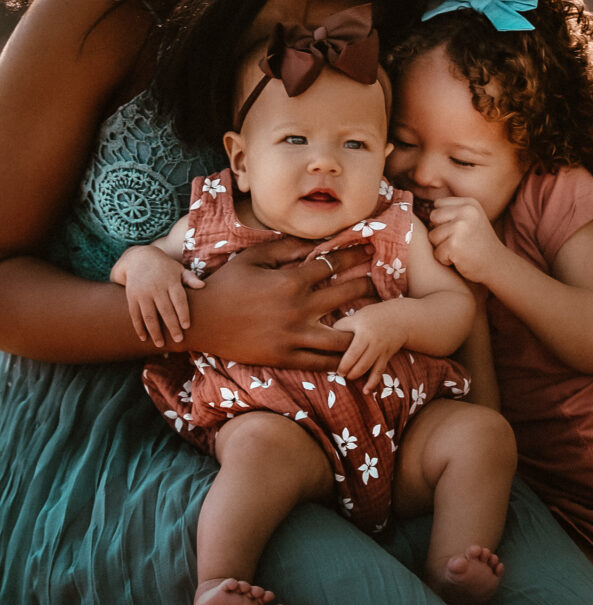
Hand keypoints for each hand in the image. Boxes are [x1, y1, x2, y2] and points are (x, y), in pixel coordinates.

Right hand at [110, 245, 204, 346]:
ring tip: (160, 344)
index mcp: (170, 281)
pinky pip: (135, 314)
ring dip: (155, 331)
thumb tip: (203, 285)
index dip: (183, 313)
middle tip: (179, 340)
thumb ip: (190, 278)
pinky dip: (139, 327)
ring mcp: (143, 293)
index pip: (179, 300)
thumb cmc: (164, 267)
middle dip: (172, 327)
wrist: (138, 258)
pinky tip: (144, 338)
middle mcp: (156, 287)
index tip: (187, 326)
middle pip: (165, 310)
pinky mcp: (132, 297)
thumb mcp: (178, 269)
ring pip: (149, 315)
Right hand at [186, 237, 373, 367]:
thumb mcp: (253, 258)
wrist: (202, 321)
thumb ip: (285, 248)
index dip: (354, 257)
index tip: (369, 252)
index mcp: (290, 281)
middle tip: (378, 283)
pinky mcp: (285, 357)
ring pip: (341, 337)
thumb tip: (313, 241)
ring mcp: (293, 336)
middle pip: (346, 295)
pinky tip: (352, 355)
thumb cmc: (226, 284)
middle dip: (367, 286)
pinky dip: (339, 359)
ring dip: (360, 329)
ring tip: (372, 324)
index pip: (332, 265)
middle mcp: (298, 308)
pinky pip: (321, 362)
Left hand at [334, 303, 404, 392]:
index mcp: (364, 330)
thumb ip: (343, 326)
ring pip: (368, 367)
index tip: (335, 367)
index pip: (352, 350)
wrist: (401, 319)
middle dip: (348, 370)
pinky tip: (366, 391)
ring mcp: (381, 350)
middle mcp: (374, 342)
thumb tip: (324, 336)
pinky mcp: (386, 357)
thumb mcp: (357, 316)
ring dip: (357, 375)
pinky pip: (379, 372)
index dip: (343, 362)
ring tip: (349, 377)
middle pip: (360, 361)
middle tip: (340, 373)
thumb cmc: (373, 316)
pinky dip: (372, 383)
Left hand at [428, 198, 501, 282]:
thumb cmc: (478, 243)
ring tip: (460, 250)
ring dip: (442, 247)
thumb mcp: (471, 218)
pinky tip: (460, 259)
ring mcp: (460, 228)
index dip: (442, 220)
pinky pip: (437, 252)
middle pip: (433, 218)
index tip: (456, 230)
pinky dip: (445, 259)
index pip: (438, 205)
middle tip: (457, 241)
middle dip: (439, 232)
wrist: (496, 265)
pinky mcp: (455, 245)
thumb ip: (452, 211)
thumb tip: (418, 209)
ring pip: (432, 236)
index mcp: (469, 203)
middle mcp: (466, 212)